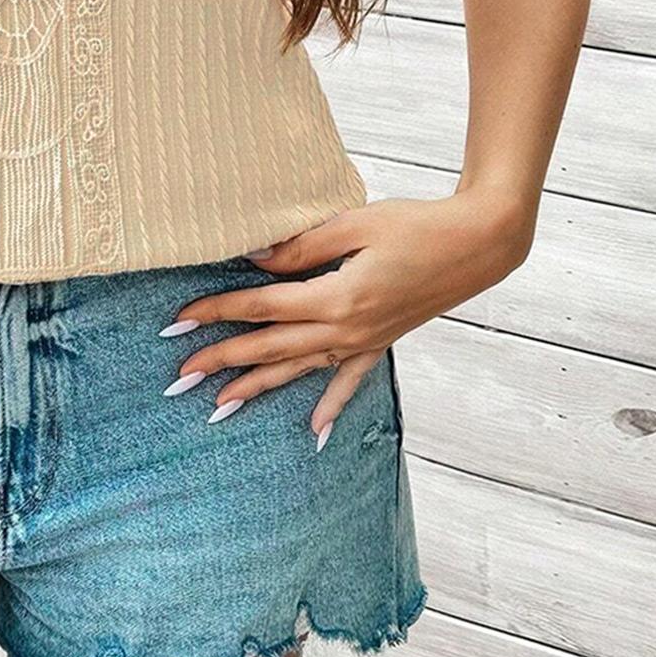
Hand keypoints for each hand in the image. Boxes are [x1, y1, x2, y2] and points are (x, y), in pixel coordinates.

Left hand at [160, 191, 534, 437]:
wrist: (476, 244)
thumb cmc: (415, 223)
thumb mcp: (354, 223)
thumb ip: (301, 246)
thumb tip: (254, 258)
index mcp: (337, 296)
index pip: (261, 306)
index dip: (217, 311)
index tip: (179, 320)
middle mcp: (347, 328)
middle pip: (271, 347)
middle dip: (222, 360)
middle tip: (179, 375)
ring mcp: (365, 341)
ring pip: (300, 369)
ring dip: (258, 388)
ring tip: (218, 407)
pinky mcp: (382, 342)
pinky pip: (349, 381)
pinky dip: (330, 407)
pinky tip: (314, 433)